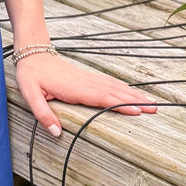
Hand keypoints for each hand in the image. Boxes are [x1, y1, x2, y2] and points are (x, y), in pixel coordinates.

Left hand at [14, 51, 156, 137]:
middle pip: (115, 93)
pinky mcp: (87, 77)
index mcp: (75, 89)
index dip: (120, 105)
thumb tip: (56, 132)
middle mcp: (86, 82)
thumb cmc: (31, 74)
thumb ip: (43, 114)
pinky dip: (124, 88)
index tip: (137, 111)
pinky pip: (109, 83)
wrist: (33, 53)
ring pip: (115, 87)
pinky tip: (131, 93)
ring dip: (133, 94)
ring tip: (151, 102)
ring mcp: (88, 79)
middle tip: (154, 109)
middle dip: (135, 101)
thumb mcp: (30, 95)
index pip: (102, 98)